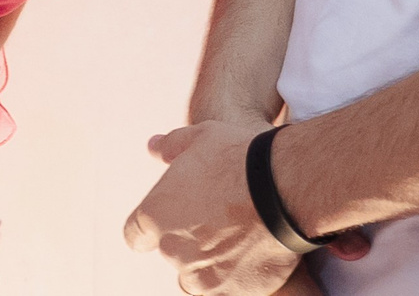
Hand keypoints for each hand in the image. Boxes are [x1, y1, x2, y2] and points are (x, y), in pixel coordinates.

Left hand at [125, 120, 303, 295]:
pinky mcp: (232, 292)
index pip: (136, 236)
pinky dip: (236, 279)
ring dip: (211, 265)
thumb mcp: (199, 137)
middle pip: (173, 253)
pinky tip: (253, 258)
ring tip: (238, 241)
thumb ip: (172, 147)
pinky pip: (227, 291)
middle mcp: (172, 250)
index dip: (149, 232)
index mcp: (155, 214)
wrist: (282, 188)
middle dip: (190, 242)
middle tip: (219, 222)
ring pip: (198, 277)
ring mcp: (202, 275)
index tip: (167, 223)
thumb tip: (153, 146)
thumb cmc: (238, 159)